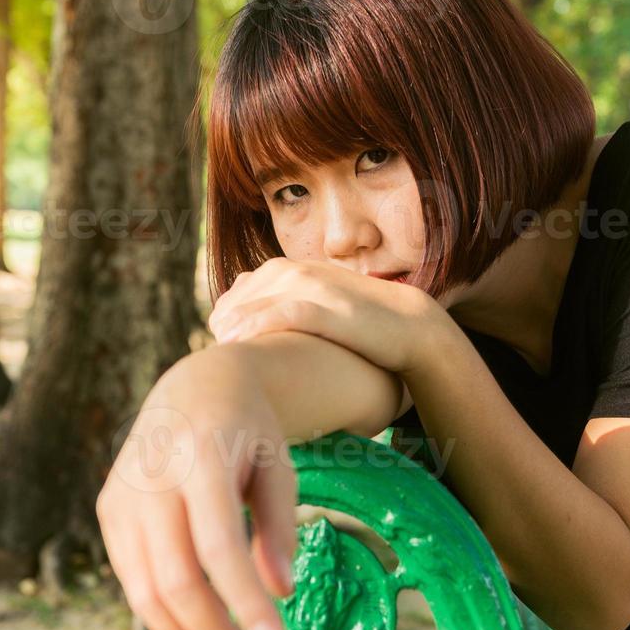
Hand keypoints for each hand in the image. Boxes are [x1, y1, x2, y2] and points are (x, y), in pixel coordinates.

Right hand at [95, 350, 296, 629]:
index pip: (218, 547)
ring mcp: (122, 495)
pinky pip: (131, 579)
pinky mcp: (108, 510)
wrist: (193, 386)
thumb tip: (282, 592)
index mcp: (201, 457)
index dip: (246, 604)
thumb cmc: (247, 430)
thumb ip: (281, 526)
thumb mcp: (279, 465)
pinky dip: (164, 616)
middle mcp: (151, 477)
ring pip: (145, 590)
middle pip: (176, 579)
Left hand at [206, 257, 446, 376]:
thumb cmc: (357, 323)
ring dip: (233, 329)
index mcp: (287, 269)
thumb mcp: (314, 306)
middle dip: (223, 328)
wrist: (409, 325)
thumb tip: (244, 327)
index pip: (236, 295)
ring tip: (222, 355)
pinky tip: (238, 344)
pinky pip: (283, 314)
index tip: (222, 350)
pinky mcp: (327, 307)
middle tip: (220, 360)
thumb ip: (281, 306)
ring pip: (255, 304)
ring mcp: (311, 286)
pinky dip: (256, 327)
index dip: (224, 322)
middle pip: (239, 299)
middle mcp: (294, 271)